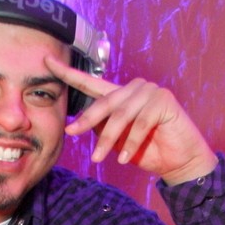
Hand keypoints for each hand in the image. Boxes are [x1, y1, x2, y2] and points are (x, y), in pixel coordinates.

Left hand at [45, 55, 217, 184]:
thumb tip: (77, 125)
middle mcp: (134, 89)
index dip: (68, 73)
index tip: (46, 62)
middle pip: (103, 102)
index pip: (90, 83)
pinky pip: (140, 122)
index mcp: (119, 96)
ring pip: (120, 114)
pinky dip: (130, 142)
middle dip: (86, 120)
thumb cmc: (147, 151)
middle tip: (72, 134)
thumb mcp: (116, 141)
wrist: (178, 162)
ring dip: (108, 140)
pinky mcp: (163, 100)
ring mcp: (150, 91)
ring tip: (99, 159)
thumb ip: (101, 128)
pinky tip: (124, 158)